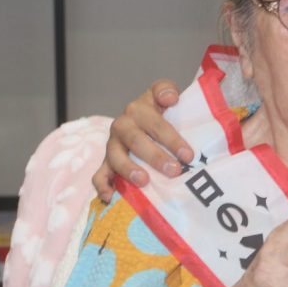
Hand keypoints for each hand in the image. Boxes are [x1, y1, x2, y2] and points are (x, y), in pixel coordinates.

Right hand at [92, 79, 192, 201]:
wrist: (139, 121)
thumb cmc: (157, 112)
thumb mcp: (162, 94)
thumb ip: (166, 90)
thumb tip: (171, 98)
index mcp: (138, 109)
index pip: (156, 124)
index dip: (172, 139)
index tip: (188, 155)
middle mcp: (123, 125)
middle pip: (137, 141)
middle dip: (156, 157)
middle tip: (174, 170)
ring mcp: (112, 145)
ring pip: (116, 157)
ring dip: (130, 170)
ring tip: (145, 181)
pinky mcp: (106, 162)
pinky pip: (99, 174)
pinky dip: (102, 186)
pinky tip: (110, 196)